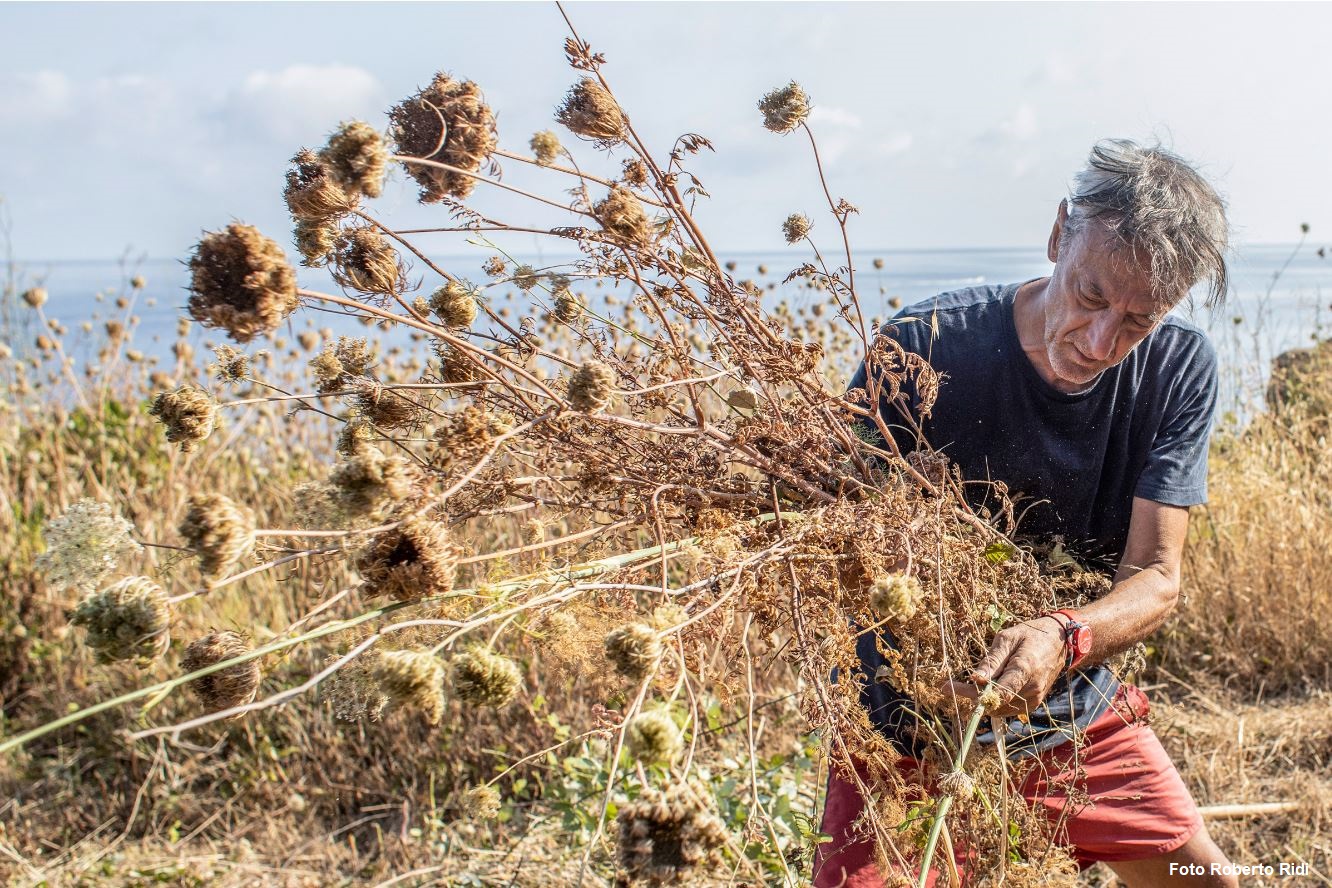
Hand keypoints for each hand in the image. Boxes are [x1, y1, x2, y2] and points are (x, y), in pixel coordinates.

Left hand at [941, 616, 1066, 718]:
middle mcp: (1032, 688)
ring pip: (1000, 709)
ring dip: (982, 700)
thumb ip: (992, 660)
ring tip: (969, 685)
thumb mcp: (1008, 638)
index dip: (971, 693)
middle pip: (995, 702)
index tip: (948, 687)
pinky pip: (1009, 708)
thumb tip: (975, 678)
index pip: (996, 692)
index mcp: (1025, 669)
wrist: (1060, 641)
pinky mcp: (1034, 702)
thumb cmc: (1031, 635)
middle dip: (972, 695)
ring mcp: (1035, 698)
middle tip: (952, 686)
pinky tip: (987, 689)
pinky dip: (995, 702)